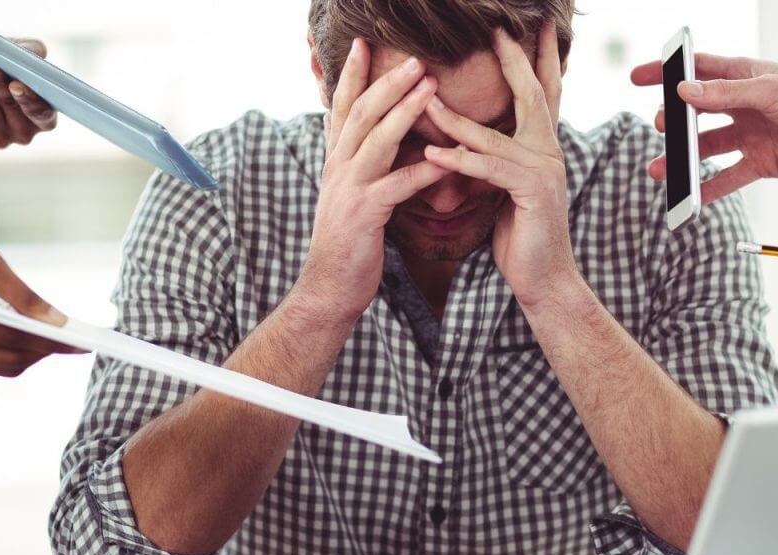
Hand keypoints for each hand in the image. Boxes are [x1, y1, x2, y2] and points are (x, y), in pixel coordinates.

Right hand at [0, 227, 81, 375]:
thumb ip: (23, 294)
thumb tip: (59, 322)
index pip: (13, 337)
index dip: (51, 340)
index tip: (82, 341)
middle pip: (12, 359)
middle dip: (46, 350)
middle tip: (77, 341)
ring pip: (5, 367)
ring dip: (34, 354)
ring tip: (58, 339)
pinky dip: (15, 354)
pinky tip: (31, 339)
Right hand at [297, 39, 448, 317]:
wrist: (328, 287)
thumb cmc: (349, 243)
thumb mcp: (351, 195)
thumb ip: (364, 166)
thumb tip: (381, 141)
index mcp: (336, 161)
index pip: (343, 108)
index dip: (352, 75)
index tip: (364, 44)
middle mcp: (338, 168)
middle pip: (361, 114)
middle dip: (387, 82)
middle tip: (415, 57)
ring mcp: (348, 190)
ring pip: (376, 141)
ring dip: (404, 111)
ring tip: (430, 87)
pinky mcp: (364, 215)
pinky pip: (397, 186)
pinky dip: (424, 170)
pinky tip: (448, 160)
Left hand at [422, 25, 576, 310]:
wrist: (543, 280)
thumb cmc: (521, 236)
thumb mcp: (505, 189)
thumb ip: (494, 160)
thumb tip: (469, 139)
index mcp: (543, 148)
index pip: (542, 94)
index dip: (536, 60)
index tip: (530, 28)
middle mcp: (549, 152)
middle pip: (532, 96)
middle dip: (514, 60)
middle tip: (498, 31)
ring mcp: (545, 171)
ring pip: (494, 135)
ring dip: (455, 118)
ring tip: (425, 98)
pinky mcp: (532, 193)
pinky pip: (489, 169)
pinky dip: (459, 159)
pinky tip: (432, 152)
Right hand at [630, 54, 777, 201]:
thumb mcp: (770, 91)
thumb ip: (725, 94)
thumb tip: (684, 93)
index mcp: (744, 77)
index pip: (697, 72)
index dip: (666, 74)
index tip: (638, 78)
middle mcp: (743, 105)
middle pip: (696, 113)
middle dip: (673, 121)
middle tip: (660, 127)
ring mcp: (750, 135)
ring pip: (706, 148)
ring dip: (683, 159)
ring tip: (660, 170)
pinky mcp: (761, 163)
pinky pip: (728, 178)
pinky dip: (708, 189)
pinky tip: (689, 198)